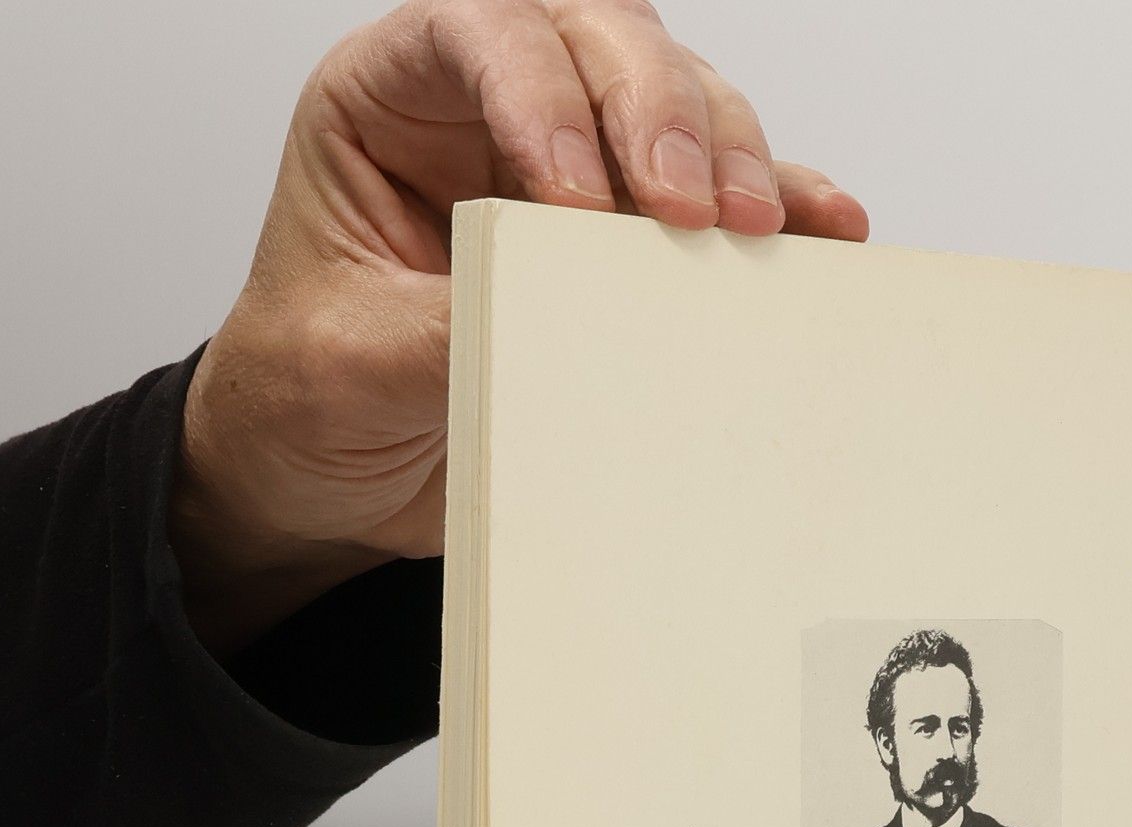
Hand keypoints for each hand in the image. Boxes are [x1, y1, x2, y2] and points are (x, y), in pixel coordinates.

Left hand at [171, 0, 867, 652]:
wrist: (329, 476)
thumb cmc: (308, 394)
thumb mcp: (353, 361)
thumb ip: (444, 325)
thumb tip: (559, 311)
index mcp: (391, 97)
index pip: (481, 31)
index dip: (541, 93)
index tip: (576, 200)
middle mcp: (489, 107)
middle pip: (601, 39)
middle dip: (659, 111)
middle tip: (689, 208)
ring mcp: (574, 163)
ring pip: (677, 98)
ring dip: (727, 153)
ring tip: (752, 229)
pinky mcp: (634, 240)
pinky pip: (719, 195)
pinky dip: (781, 205)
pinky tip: (823, 227)